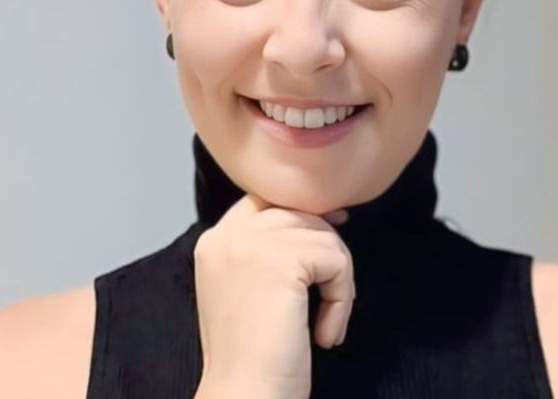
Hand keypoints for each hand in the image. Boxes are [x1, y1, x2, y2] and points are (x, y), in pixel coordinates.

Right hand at [193, 193, 354, 398]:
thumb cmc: (252, 358)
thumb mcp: (248, 287)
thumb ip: (269, 248)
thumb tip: (326, 214)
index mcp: (214, 241)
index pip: (264, 199)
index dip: (301, 212)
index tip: (330, 232)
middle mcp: (228, 235)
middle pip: (297, 211)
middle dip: (325, 249)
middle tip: (329, 298)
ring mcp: (252, 244)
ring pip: (323, 234)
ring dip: (337, 281)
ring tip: (323, 323)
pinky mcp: (282, 260)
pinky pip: (337, 260)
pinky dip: (342, 300)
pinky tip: (324, 334)